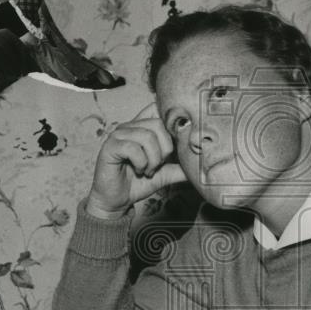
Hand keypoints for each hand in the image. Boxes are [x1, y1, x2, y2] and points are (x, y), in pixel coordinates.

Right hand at [86, 104, 186, 218]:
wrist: (116, 200)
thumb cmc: (136, 183)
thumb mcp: (164, 174)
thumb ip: (179, 166)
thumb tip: (200, 164)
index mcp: (141, 128)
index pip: (157, 108)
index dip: (169, 121)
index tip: (176, 143)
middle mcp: (129, 127)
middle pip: (158, 124)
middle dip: (165, 149)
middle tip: (158, 165)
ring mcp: (118, 135)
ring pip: (147, 136)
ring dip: (153, 159)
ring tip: (148, 171)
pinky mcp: (110, 146)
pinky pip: (133, 148)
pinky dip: (141, 163)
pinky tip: (139, 171)